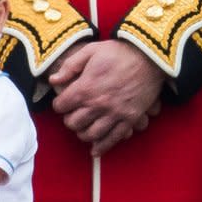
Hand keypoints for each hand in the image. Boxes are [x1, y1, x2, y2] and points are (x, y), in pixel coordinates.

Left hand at [49, 40, 164, 156]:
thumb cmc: (117, 52)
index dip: (59, 104)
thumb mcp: (90, 51)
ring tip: (82, 128)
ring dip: (83, 134)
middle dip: (69, 120)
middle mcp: (98, 104)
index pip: (62, 106)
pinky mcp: (130, 119)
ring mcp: (115, 114)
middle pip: (74, 123)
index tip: (62, 103)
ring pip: (91, 134)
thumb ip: (70, 66)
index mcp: (86, 87)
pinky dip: (102, 147)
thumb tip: (53, 80)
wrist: (148, 57)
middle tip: (72, 115)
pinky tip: (95, 150)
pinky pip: (114, 139)